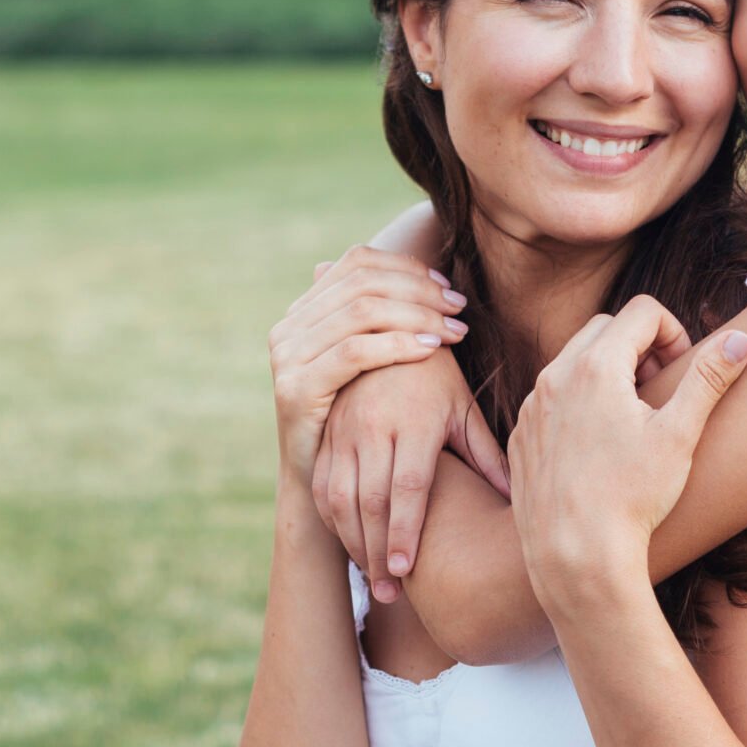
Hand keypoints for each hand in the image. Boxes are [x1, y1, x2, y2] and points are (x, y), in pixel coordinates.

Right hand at [268, 247, 466, 484]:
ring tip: (454, 330)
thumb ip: (387, 320)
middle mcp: (289, 326)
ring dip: (417, 315)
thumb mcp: (374, 363)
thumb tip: (433, 277)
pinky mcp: (295, 388)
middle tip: (459, 307)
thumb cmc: (358, 422)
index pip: (358, 263)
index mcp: (305, 311)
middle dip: (419, 291)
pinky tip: (431, 350)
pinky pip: (354, 353)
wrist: (321, 484)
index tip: (448, 288)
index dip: (407, 268)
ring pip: (362, 312)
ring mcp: (288, 355)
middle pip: (363, 282)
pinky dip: (397, 345)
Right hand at [316, 350, 511, 604]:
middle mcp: (372, 427)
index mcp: (412, 422)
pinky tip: (350, 544)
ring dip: (354, 543)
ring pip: (340, 499)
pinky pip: (322, 485)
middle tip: (391, 593)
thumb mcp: (462, 407)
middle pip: (371, 503)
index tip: (407, 572)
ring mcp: (343, 431)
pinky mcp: (325, 434)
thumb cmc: (435, 374)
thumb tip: (515, 495)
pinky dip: (333, 520)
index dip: (405, 533)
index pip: (407, 489)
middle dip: (379, 553)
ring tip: (373, 579)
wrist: (383, 329)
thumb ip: (485, 452)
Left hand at [508, 295, 746, 610]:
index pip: (642, 311)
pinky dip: (578, 405)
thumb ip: (708, 379)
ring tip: (631, 419)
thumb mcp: (679, 435)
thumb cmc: (632, 498)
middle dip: (639, 346)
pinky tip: (599, 447)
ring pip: (573, 362)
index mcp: (596, 367)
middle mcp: (555, 377)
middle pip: (605, 328)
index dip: (673, 332)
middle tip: (660, 391)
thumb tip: (741, 340)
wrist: (575, 556)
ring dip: (607, 373)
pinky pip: (551, 399)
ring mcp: (532, 408)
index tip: (681, 370)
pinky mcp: (521, 437)